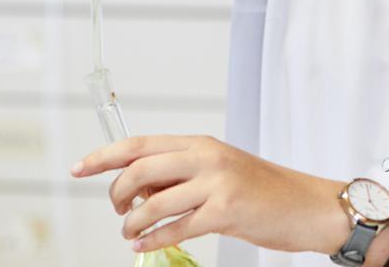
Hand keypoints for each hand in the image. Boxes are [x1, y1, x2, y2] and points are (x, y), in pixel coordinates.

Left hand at [71, 135, 368, 255]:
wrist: (309, 206)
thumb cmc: (264, 191)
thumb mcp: (219, 171)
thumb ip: (180, 174)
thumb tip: (138, 189)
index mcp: (200, 143)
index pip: (139, 144)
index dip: (104, 156)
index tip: (79, 168)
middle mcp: (205, 157)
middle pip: (140, 169)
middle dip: (118, 193)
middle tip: (118, 210)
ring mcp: (217, 183)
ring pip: (154, 201)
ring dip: (134, 222)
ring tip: (130, 233)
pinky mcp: (226, 212)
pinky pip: (177, 228)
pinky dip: (153, 239)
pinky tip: (144, 245)